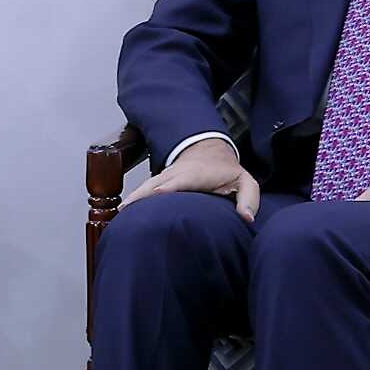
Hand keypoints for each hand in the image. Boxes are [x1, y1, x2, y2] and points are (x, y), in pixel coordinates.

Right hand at [120, 135, 260, 222]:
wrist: (210, 151)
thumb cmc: (227, 173)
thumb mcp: (245, 183)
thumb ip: (248, 199)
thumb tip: (246, 218)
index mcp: (196, 175)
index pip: (180, 181)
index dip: (167, 188)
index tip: (155, 196)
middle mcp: (177, 174)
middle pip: (155, 184)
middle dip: (141, 195)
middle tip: (127, 211)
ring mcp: (166, 177)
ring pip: (146, 187)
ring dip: (133, 198)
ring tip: (120, 214)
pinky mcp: (159, 182)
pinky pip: (144, 190)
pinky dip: (133, 199)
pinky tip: (123, 211)